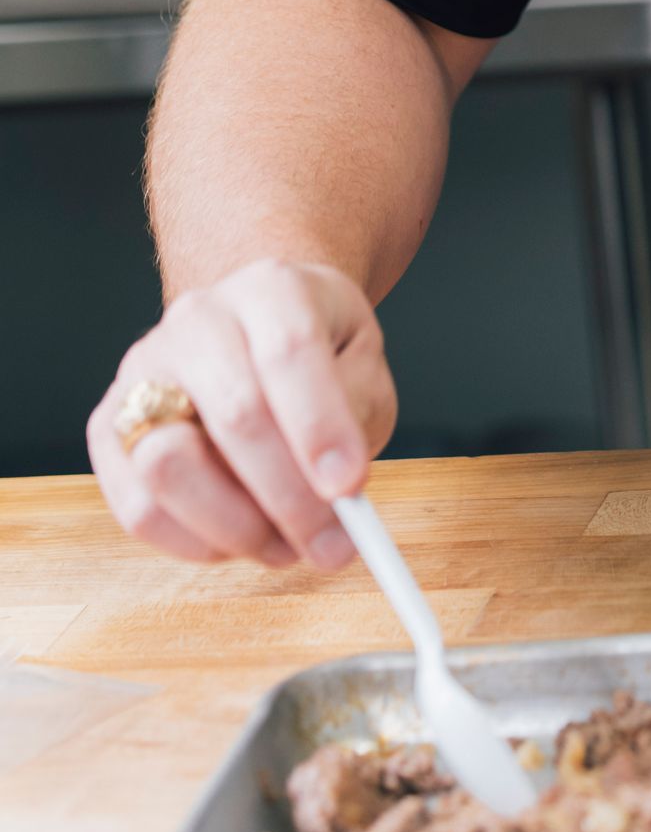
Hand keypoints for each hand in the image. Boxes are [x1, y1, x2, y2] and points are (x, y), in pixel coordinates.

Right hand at [87, 261, 396, 568]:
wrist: (257, 336)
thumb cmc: (319, 357)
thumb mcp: (362, 364)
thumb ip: (357, 412)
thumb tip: (339, 487)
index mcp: (269, 287)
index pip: (288, 349)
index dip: (318, 426)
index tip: (349, 488)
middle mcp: (196, 319)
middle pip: (233, 411)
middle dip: (288, 493)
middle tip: (332, 544)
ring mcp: (142, 371)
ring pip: (168, 464)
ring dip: (237, 525)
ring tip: (285, 541)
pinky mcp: (109, 429)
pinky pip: (138, 509)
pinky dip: (196, 542)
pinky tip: (241, 537)